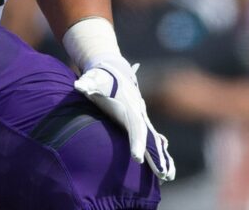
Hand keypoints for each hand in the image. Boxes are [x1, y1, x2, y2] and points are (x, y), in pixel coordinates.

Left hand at [73, 55, 175, 182]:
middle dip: (156, 157)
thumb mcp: (93, 79)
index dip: (137, 143)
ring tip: (168, 177)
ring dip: (162, 158)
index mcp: (129, 109)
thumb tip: (79, 86)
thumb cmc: (103, 78)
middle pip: (150, 139)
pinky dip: (160, 152)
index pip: (136, 128)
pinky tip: (167, 166)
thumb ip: (88, 84)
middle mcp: (139, 115)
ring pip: (154, 141)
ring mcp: (141, 119)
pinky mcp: (139, 123)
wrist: (114, 71)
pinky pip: (152, 140)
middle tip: (163, 175)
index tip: (137, 158)